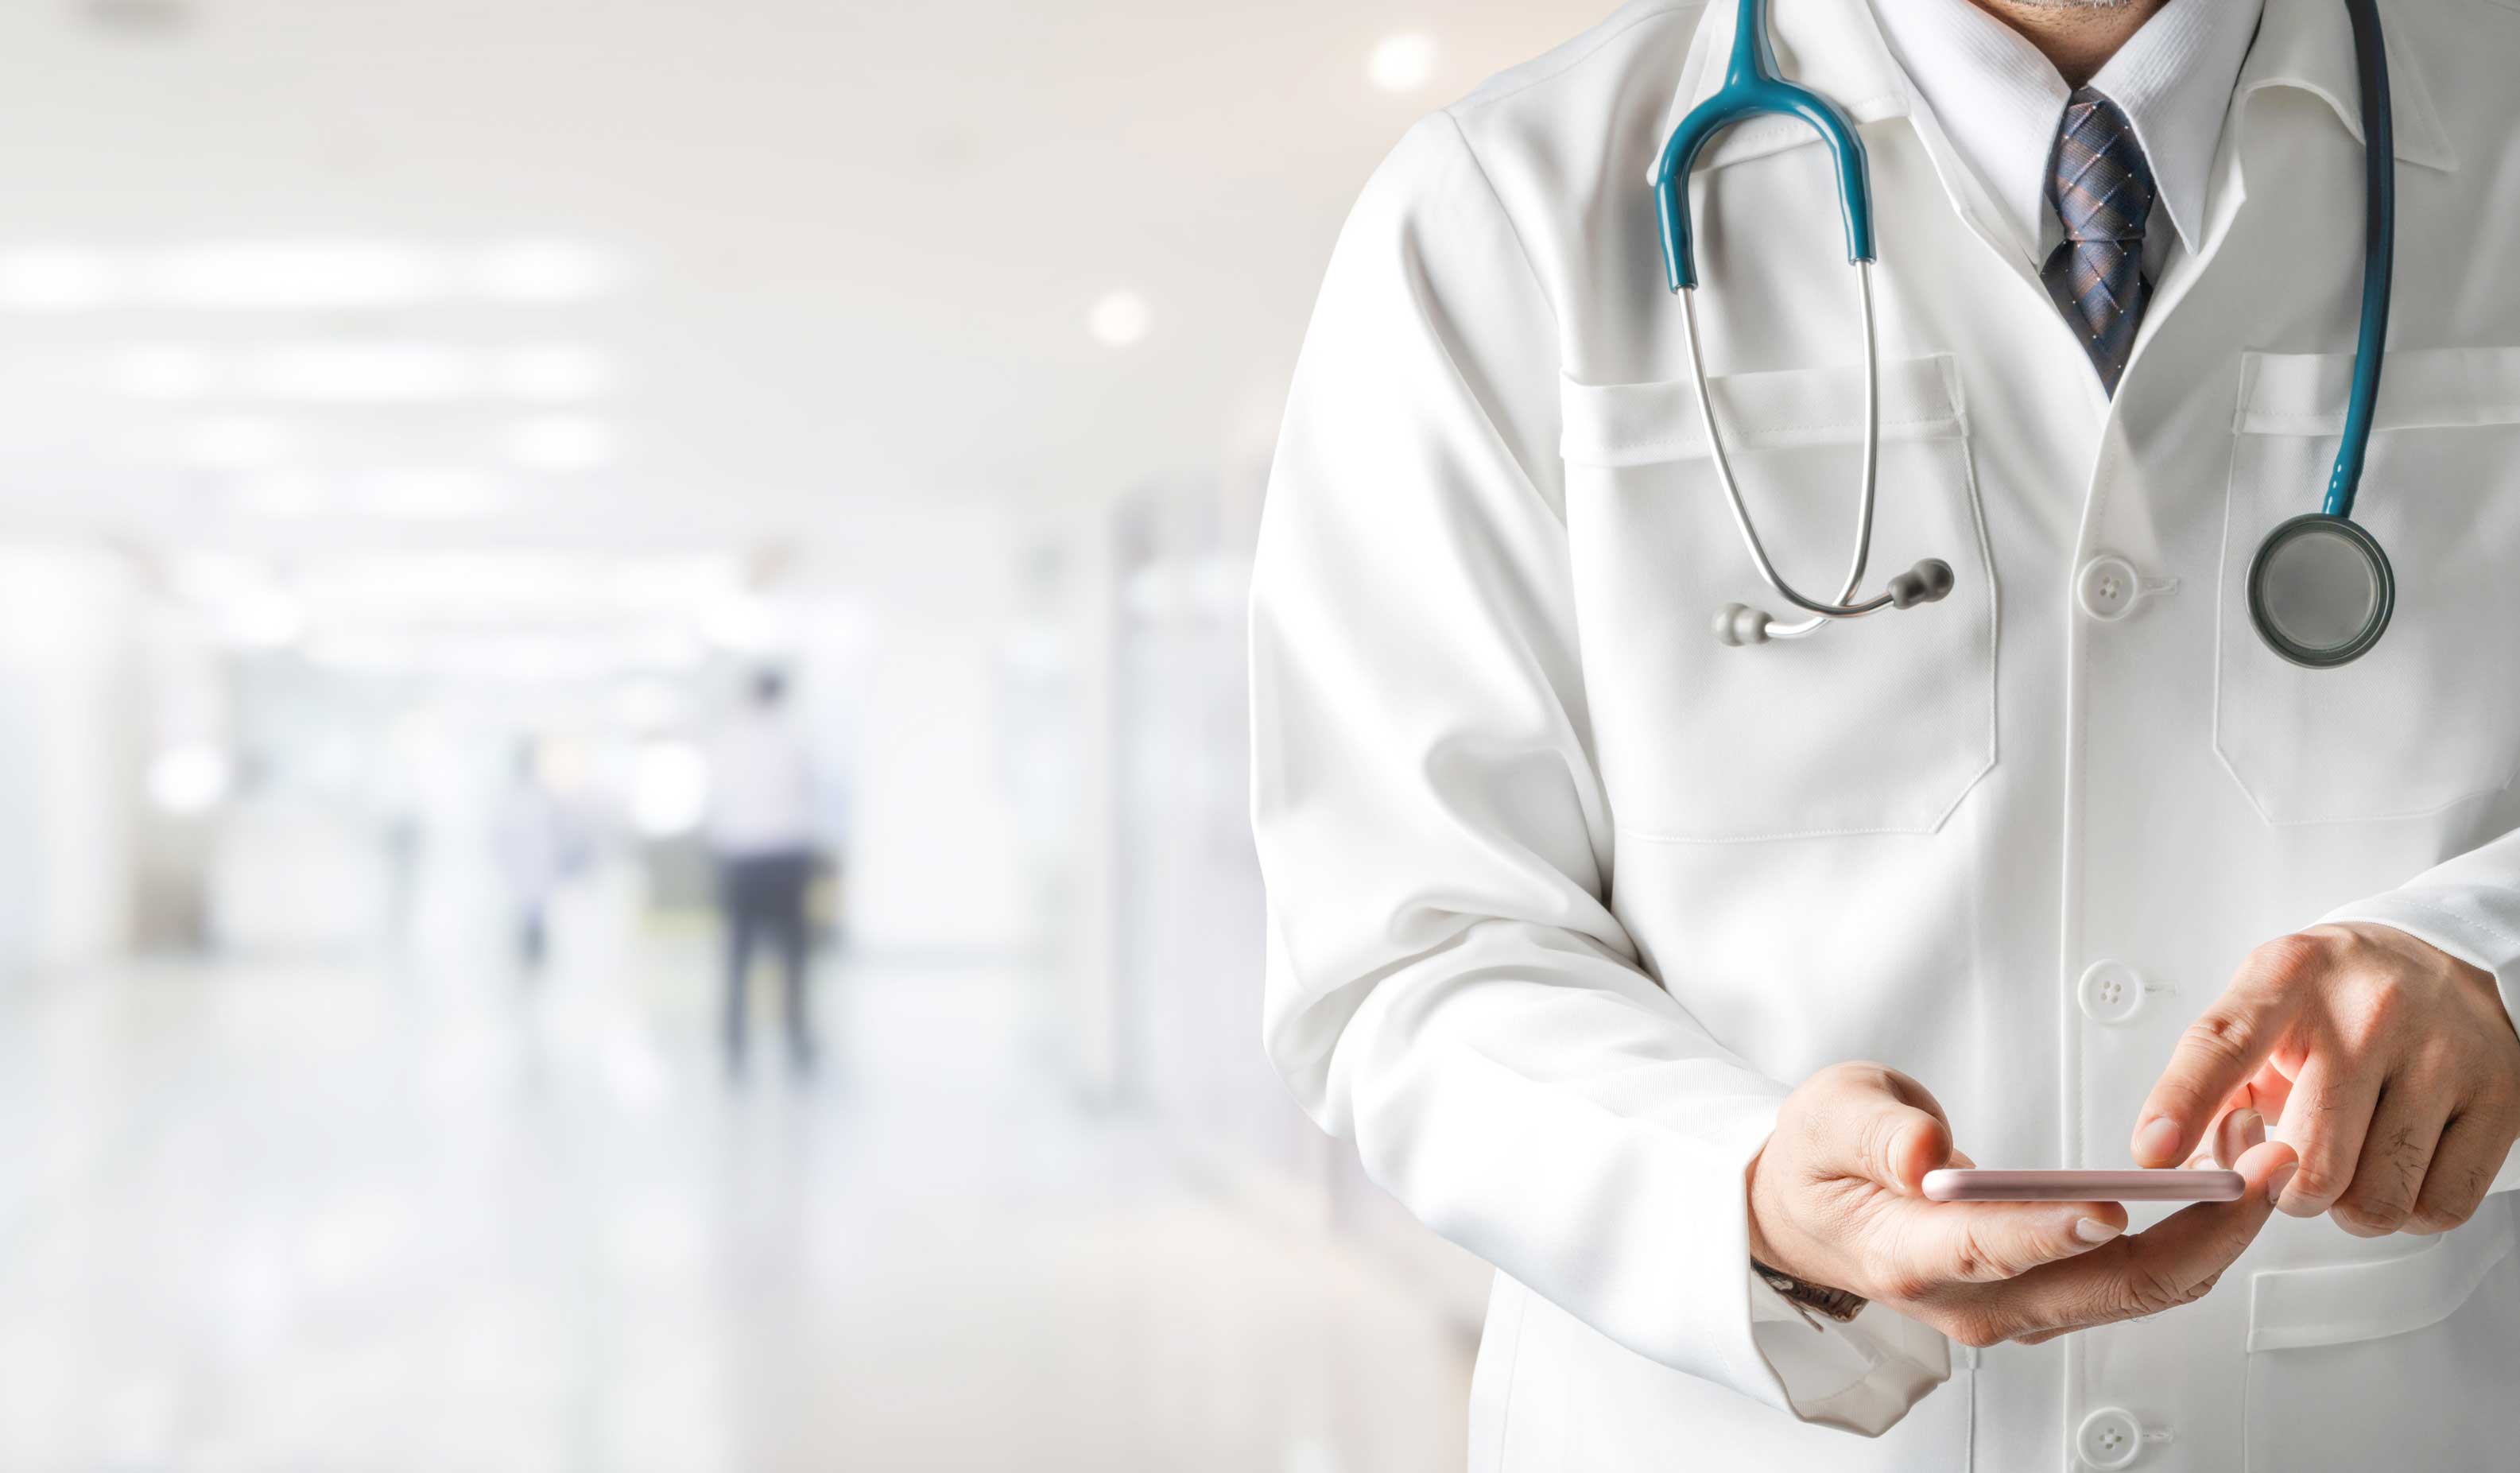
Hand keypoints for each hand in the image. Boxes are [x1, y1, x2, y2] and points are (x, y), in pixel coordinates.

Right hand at [1749, 1062, 2295, 1347]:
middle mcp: (1972, 1300)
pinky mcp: (2046, 1299)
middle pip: (2107, 1286)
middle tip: (2257, 1160)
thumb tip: (1925, 1154)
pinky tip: (2218, 1181)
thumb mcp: (1828, 1114)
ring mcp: (2015, 1309)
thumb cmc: (1820, 1160)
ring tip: (2255, 1152)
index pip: (1994, 1249)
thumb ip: (1877, 1131)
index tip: (2112, 1203)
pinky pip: (2136, 1279)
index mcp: (1909, 1253)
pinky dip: (2192, 1234)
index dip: (2055, 1229)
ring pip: (2140, 1289)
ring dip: (2212, 1229)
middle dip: (2200, 1228)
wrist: (1810, 1216)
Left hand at [2132, 924, 2519, 1235]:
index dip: (2182, 1104)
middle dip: (2288, 1189)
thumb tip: (2179, 1165)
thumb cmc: (2335, 999)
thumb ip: (2213, 1083)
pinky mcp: (2501, 1097)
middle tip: (2296, 1161)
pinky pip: (2440, 1207)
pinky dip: (2411, 1210)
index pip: (2222, 1044)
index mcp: (2289, 977)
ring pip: (2376, 1199)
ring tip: (2351, 1160)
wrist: (2443, 958)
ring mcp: (2443, 1054)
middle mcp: (2370, 1010)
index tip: (2152, 1154)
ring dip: (2350, 1206)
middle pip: (2310, 1163)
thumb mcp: (2263, 1010)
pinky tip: (2400, 1165)